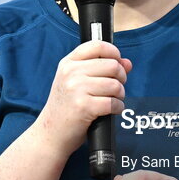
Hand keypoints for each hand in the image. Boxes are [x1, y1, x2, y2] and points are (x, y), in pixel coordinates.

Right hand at [34, 40, 131, 155]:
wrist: (51, 133)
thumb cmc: (66, 107)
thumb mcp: (77, 82)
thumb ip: (101, 69)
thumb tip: (127, 63)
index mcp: (68, 63)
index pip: (97, 45)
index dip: (113, 53)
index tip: (117, 63)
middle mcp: (71, 73)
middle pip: (112, 65)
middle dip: (121, 78)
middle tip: (116, 88)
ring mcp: (76, 89)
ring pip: (115, 85)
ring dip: (120, 95)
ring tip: (113, 100)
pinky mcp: (84, 107)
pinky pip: (113, 103)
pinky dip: (118, 108)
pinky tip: (112, 110)